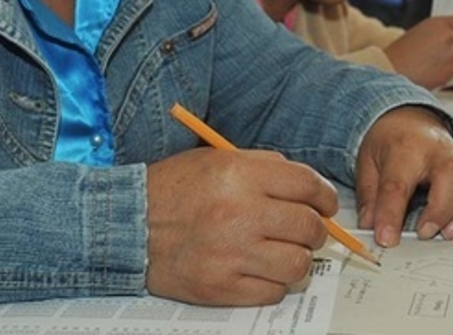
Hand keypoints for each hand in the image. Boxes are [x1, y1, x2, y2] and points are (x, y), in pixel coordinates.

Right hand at [145, 148, 337, 305]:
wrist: (126, 225)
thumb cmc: (173, 189)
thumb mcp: (218, 160)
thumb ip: (266, 167)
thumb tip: (311, 189)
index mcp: (240, 176)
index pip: (307, 185)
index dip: (325, 196)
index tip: (326, 204)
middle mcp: (239, 214)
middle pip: (308, 227)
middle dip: (316, 230)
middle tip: (306, 230)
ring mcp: (230, 255)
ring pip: (298, 264)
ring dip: (298, 259)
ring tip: (284, 252)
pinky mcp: (220, 287)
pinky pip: (273, 292)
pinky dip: (275, 283)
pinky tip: (262, 270)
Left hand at [355, 106, 452, 246]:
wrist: (410, 120)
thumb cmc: (392, 143)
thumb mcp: (368, 163)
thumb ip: (370, 197)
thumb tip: (372, 226)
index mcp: (405, 148)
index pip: (398, 182)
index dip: (391, 214)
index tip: (386, 238)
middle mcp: (439, 151)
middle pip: (449, 175)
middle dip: (440, 209)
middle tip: (425, 234)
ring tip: (452, 233)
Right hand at [384, 15, 452, 88]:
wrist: (391, 71)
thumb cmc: (400, 53)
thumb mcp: (420, 32)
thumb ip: (440, 32)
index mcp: (439, 24)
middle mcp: (448, 38)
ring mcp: (451, 57)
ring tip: (437, 65)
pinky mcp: (450, 73)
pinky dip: (447, 75)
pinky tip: (433, 73)